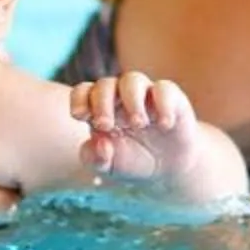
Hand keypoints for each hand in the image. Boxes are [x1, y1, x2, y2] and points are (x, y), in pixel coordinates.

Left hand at [71, 72, 207, 185]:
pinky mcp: (171, 98)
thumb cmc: (131, 161)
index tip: (80, 117)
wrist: (168, 169)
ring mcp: (145, 95)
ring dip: (132, 100)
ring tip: (138, 124)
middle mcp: (120, 97)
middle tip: (105, 125)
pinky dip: (164, 104)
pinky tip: (165, 125)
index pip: (83, 92)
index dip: (79, 99)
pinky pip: (164, 89)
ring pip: (133, 80)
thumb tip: (101, 144)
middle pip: (105, 85)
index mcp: (99, 109)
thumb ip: (95, 159)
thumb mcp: (109, 167)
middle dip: (102, 103)